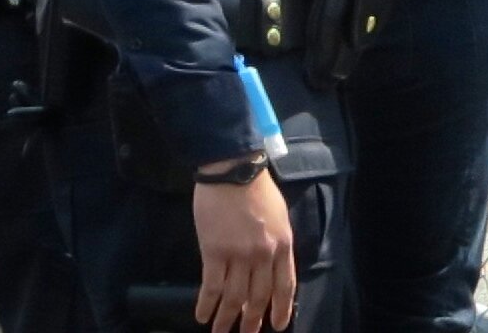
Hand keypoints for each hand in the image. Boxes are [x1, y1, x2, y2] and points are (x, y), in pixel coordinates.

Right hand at [192, 164, 295, 332]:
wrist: (233, 170)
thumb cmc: (257, 190)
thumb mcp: (279, 216)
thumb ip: (277, 243)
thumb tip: (272, 269)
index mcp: (283, 243)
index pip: (285, 285)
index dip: (281, 309)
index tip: (277, 326)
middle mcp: (264, 254)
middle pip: (259, 297)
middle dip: (252, 321)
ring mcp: (239, 254)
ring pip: (234, 298)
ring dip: (226, 319)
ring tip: (220, 332)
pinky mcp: (214, 252)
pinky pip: (211, 287)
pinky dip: (206, 305)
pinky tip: (202, 316)